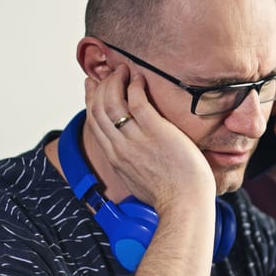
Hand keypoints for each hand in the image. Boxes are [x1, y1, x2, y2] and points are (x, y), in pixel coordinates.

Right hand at [84, 64, 214, 210]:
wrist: (184, 205)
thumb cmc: (172, 197)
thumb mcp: (140, 182)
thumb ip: (132, 166)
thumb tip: (135, 161)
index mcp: (115, 158)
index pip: (94, 122)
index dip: (91, 99)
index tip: (93, 85)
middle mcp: (120, 147)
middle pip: (99, 108)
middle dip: (102, 85)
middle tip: (110, 72)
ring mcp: (136, 139)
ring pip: (113, 101)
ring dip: (116, 81)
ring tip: (124, 70)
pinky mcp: (155, 131)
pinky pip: (137, 101)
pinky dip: (135, 86)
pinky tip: (140, 79)